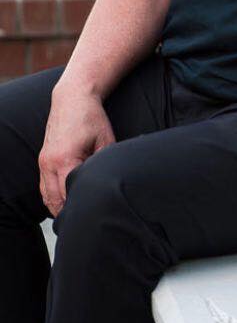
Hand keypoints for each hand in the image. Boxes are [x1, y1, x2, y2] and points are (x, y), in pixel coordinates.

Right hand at [39, 84, 115, 216]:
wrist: (72, 99)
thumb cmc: (91, 118)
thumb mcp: (105, 141)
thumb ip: (104, 163)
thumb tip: (108, 183)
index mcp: (65, 159)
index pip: (69, 194)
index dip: (79, 207)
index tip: (90, 218)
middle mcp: (49, 163)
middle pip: (55, 200)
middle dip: (67, 213)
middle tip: (84, 223)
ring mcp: (43, 162)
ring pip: (46, 196)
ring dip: (58, 208)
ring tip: (74, 218)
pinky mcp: (43, 160)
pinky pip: (44, 187)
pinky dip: (52, 197)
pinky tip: (64, 204)